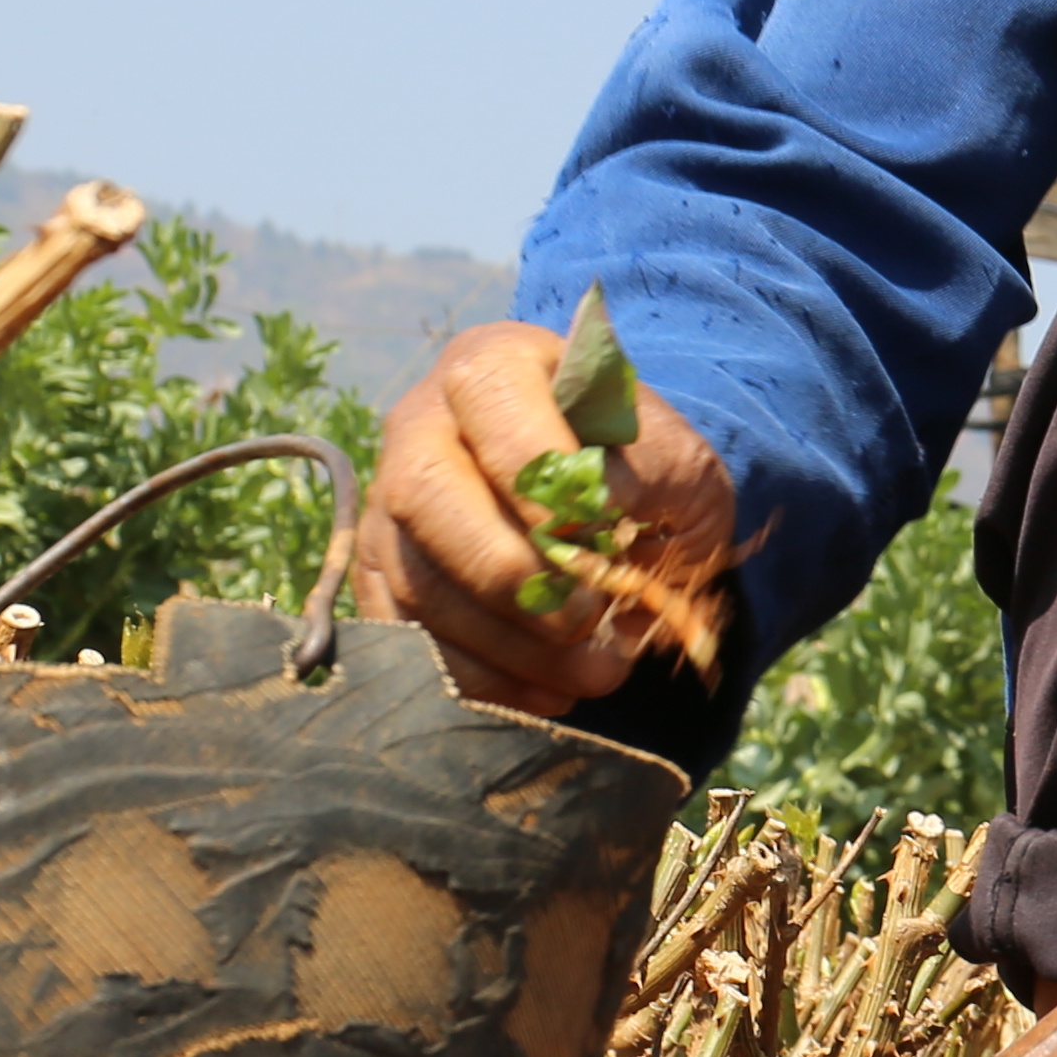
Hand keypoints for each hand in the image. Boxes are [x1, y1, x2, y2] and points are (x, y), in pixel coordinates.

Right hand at [352, 321, 737, 713]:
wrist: (607, 502)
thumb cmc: (640, 470)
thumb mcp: (678, 457)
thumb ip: (657, 470)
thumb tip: (599, 506)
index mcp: (495, 364)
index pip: (491, 401)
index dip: (539, 476)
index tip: (597, 536)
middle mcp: (420, 425)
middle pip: (424, 494)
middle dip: (512, 575)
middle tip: (588, 621)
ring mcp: (386, 505)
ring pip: (418, 580)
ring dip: (508, 645)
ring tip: (593, 673)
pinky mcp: (378, 578)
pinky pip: (405, 639)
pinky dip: (479, 680)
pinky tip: (548, 693)